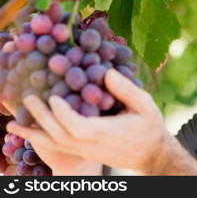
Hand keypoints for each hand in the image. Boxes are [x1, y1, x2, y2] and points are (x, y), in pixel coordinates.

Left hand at [7, 69, 196, 174]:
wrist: (152, 154)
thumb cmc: (149, 127)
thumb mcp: (145, 105)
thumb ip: (126, 89)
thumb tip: (106, 72)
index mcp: (108, 133)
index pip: (79, 128)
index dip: (64, 114)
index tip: (54, 97)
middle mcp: (93, 146)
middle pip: (60, 137)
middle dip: (42, 118)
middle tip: (29, 98)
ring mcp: (87, 152)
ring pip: (55, 145)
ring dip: (34, 132)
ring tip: (14, 122)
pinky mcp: (84, 153)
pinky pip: (59, 147)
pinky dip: (42, 139)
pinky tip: (31, 131)